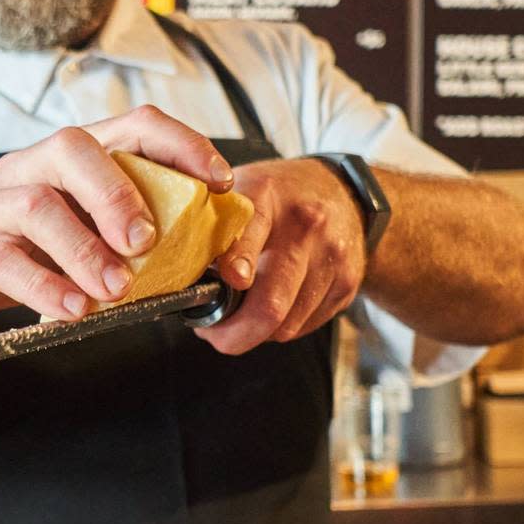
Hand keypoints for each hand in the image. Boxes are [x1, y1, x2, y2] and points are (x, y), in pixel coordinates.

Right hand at [0, 105, 233, 338]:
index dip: (180, 145)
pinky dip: (45, 287)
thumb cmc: (18, 253)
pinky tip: (74, 310)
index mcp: (67, 160)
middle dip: (120, 194)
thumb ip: (127, 231)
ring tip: (115, 289)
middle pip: (74, 148)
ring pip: (37, 204)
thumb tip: (205, 244)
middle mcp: (28, 169)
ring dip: (85, 250)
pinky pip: (3, 260)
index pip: (130, 126)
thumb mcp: (78, 232)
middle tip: (148, 243)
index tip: (219, 183)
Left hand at [202, 158, 365, 353]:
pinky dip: (282, 327)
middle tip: (214, 335)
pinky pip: (304, 327)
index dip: (234, 266)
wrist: (344, 192)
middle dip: (235, 334)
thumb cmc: (279, 195)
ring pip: (286, 325)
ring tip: (241, 315)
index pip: (248, 236)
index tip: (224, 286)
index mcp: (267, 196)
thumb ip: (209, 221)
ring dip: (257, 332)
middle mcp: (304, 226)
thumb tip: (176, 270)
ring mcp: (330, 256)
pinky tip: (274, 305)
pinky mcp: (347, 283)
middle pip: (270, 303)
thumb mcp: (241, 188)